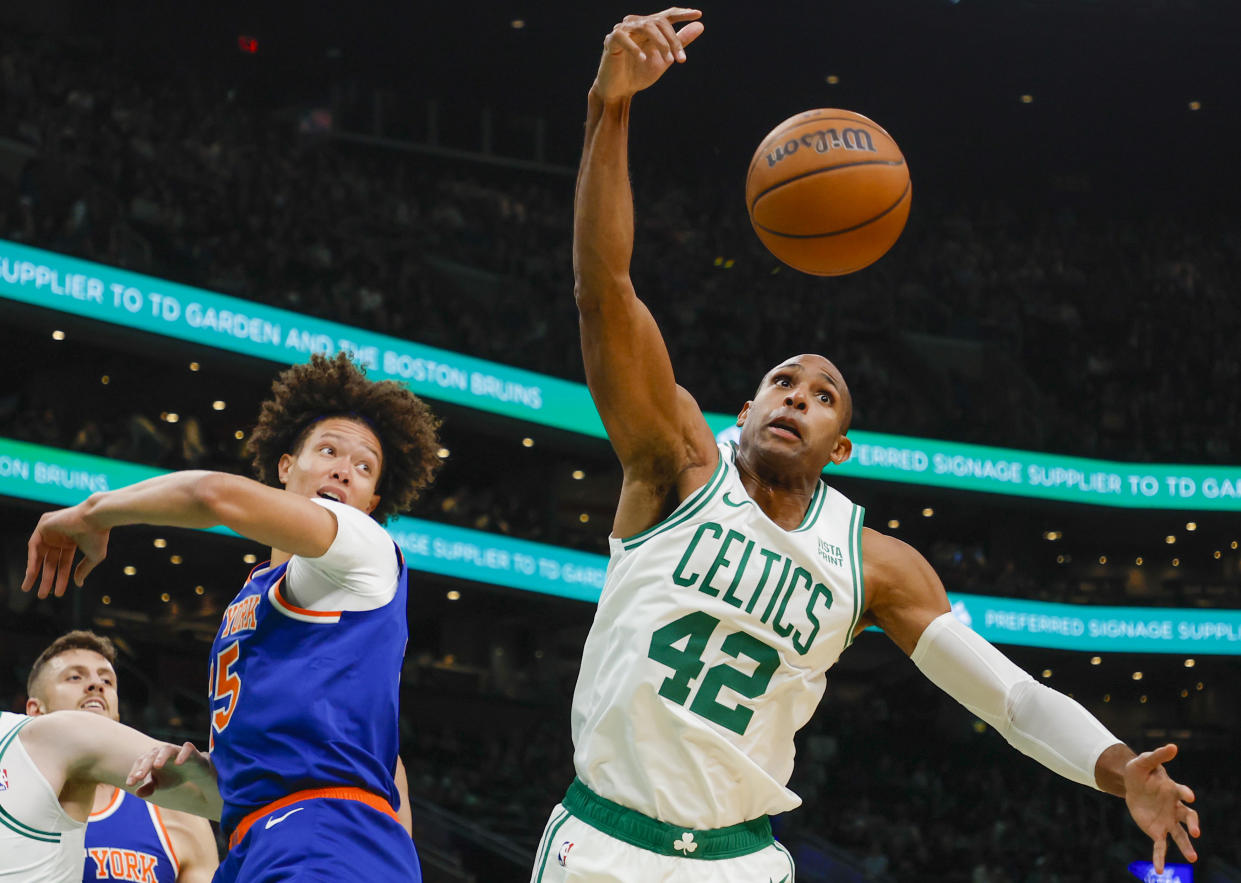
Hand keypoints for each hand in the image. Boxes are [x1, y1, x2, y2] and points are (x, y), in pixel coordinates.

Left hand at [21, 504, 110, 597]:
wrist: (96, 517)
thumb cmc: (98, 535)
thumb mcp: (93, 557)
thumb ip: (84, 570)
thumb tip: (78, 584)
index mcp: (72, 541)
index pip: (64, 563)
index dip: (61, 578)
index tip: (58, 593)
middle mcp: (60, 536)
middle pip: (50, 561)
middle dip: (45, 579)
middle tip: (41, 595)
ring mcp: (51, 530)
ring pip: (39, 555)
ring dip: (33, 572)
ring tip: (29, 588)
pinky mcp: (44, 525)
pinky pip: (33, 545)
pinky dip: (31, 559)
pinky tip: (30, 573)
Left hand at [127, 741, 214, 798]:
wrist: (195, 773)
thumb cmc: (173, 776)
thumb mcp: (160, 784)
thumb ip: (148, 788)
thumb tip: (137, 793)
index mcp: (153, 758)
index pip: (141, 761)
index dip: (134, 772)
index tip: (130, 784)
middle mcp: (163, 752)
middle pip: (152, 755)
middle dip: (144, 765)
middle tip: (138, 777)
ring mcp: (178, 751)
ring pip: (167, 749)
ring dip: (161, 757)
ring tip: (156, 766)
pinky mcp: (192, 752)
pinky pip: (187, 748)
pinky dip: (183, 754)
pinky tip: (178, 763)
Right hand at [592, 8, 703, 101]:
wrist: (620, 91)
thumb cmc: (639, 73)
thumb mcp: (665, 59)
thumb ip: (680, 42)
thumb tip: (700, 26)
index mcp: (649, 28)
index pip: (667, 16)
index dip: (682, 13)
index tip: (698, 14)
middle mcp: (636, 25)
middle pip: (659, 22)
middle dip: (673, 40)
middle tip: (681, 59)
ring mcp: (623, 30)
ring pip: (645, 26)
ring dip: (660, 43)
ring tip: (668, 60)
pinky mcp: (610, 41)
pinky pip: (623, 37)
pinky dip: (634, 48)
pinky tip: (642, 59)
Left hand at [1123, 743, 1199, 872]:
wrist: (1130, 784)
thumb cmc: (1140, 771)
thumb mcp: (1144, 761)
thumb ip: (1158, 755)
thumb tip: (1173, 746)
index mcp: (1172, 789)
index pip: (1181, 792)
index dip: (1185, 793)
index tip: (1188, 795)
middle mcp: (1174, 807)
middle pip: (1188, 817)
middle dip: (1193, 824)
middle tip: (1196, 832)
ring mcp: (1167, 820)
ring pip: (1180, 835)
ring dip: (1186, 846)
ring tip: (1192, 859)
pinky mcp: (1156, 830)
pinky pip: (1160, 846)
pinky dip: (1159, 857)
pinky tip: (1159, 870)